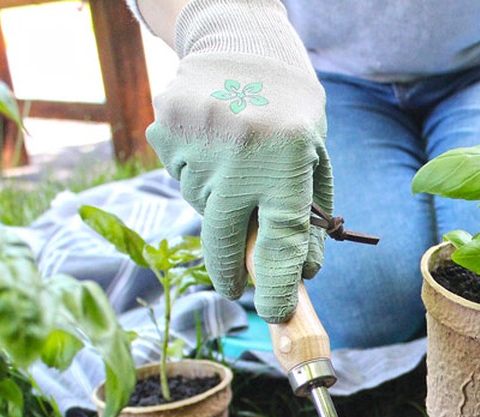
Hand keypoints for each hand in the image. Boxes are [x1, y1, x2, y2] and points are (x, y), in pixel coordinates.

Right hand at [145, 0, 331, 323]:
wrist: (240, 41)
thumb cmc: (290, 108)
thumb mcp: (315, 156)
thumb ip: (311, 217)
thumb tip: (301, 274)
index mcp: (285, 158)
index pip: (282, 239)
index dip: (277, 284)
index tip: (275, 312)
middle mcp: (237, 152)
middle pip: (226, 241)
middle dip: (232, 273)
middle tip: (238, 286)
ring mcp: (194, 141)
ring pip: (203, 209)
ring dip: (221, 206)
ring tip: (237, 166)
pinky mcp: (163, 131)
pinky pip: (181, 180)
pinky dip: (200, 178)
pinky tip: (214, 147)